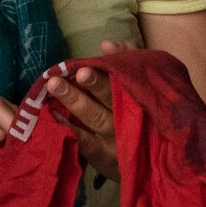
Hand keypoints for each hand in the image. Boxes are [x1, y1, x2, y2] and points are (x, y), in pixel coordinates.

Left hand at [44, 39, 132, 183]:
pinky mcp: (104, 157)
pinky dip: (69, 127)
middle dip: (95, 84)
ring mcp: (116, 140)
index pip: (126, 81)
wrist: (152, 162)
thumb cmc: (143, 116)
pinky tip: (52, 114)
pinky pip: (84, 142)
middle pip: (112, 98)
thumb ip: (129, 62)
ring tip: (55, 85)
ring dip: (75, 100)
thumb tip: (107, 44)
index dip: (111, 70)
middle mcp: (131, 118)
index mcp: (141, 97)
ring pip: (95, 117)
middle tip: (78, 72)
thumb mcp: (144, 87)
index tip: (92, 63)